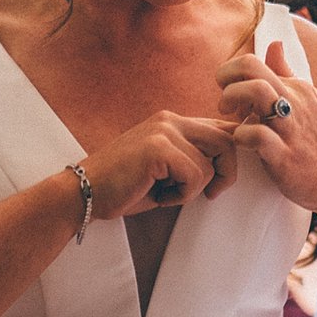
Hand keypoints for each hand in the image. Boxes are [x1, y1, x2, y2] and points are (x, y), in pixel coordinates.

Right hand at [77, 112, 241, 218]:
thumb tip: (230, 164)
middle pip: (228, 139)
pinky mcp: (158, 148)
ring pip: (210, 164)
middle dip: (226, 172)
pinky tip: (159, 196)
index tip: (219, 182)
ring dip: (194, 189)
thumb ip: (193, 158)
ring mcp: (163, 131)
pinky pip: (194, 175)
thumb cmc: (126, 187)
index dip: (232, 155)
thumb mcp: (167, 169)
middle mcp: (170, 119)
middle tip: (211, 194)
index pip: (223, 127)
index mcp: (173, 121)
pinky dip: (182, 195)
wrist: (84, 193)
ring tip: (167, 193)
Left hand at [218, 42, 316, 213]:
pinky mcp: (285, 157)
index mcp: (299, 88)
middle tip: (224, 101)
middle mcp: (295, 102)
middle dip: (226, 77)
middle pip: (252, 67)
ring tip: (228, 116)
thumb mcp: (312, 102)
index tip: (231, 92)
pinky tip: (242, 143)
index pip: (256, 62)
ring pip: (257, 92)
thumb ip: (288, 75)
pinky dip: (241, 136)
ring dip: (233, 98)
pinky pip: (257, 136)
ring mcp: (291, 128)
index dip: (235, 74)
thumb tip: (274, 44)